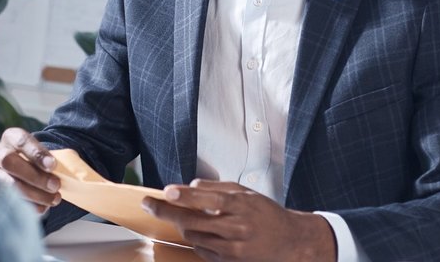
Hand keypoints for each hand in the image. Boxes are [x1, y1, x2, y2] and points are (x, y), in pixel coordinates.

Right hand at [0, 128, 61, 213]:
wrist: (25, 174)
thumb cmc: (38, 163)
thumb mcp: (43, 156)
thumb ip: (49, 162)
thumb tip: (61, 176)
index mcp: (11, 137)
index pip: (21, 141)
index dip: (37, 153)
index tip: (53, 166)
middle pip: (9, 162)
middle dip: (34, 176)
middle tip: (55, 185)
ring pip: (7, 184)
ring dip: (33, 194)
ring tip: (54, 199)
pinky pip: (7, 200)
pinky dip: (28, 206)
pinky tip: (43, 208)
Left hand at [141, 180, 336, 261]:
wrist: (290, 242)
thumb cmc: (267, 214)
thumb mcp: (247, 193)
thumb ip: (218, 188)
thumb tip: (190, 186)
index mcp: (241, 205)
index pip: (208, 199)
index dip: (185, 196)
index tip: (167, 192)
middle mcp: (237, 227)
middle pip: (193, 220)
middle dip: (167, 212)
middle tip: (149, 204)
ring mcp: (233, 247)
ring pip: (193, 236)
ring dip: (181, 224)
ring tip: (177, 214)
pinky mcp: (229, 260)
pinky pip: (201, 249)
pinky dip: (195, 239)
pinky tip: (200, 231)